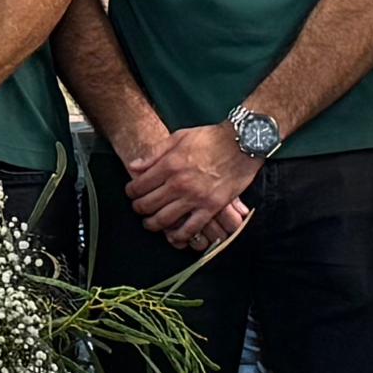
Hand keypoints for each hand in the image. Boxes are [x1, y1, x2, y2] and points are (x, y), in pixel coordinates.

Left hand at [123, 117, 258, 251]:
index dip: (131, 192)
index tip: (132, 193)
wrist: (242, 143)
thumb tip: (133, 166)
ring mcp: (195, 197)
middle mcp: (179, 183)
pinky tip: (173, 236)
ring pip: (164, 220)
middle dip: (138, 209)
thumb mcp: (179, 137)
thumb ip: (154, 153)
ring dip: (152, 225)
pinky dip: (178, 236)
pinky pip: (190, 229)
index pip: (139, 186)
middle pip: (148, 205)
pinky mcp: (211, 207)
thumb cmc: (211, 137)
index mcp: (169, 164)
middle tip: (139, 209)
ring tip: (151, 223)